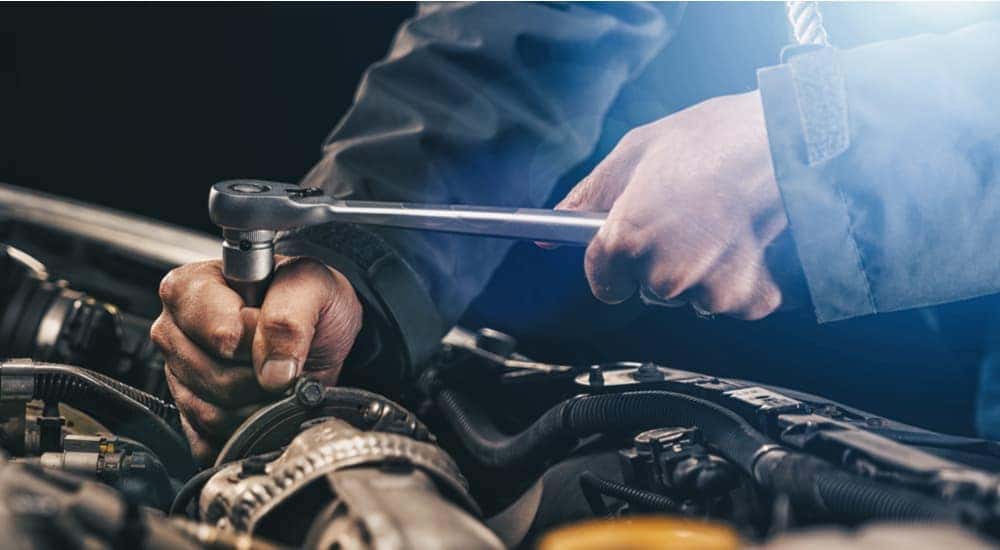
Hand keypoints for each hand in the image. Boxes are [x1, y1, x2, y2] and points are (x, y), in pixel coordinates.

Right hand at [151, 256, 361, 462]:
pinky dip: (246, 428)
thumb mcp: (312, 284)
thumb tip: (273, 370)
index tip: (274, 331)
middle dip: (262, 375)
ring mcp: (178, 373)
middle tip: (282, 357)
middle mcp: (175, 329)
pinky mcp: (188, 411)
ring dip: (259, 402)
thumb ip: (290, 316)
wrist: (322, 333)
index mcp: (192, 286)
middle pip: (214, 376)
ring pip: (213, 412)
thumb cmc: (309, 301)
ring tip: (277, 378)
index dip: (257, 339)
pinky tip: (263, 403)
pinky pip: (209, 438)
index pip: (220, 332)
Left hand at [554, 90, 804, 318]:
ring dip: (699, 272)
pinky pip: (730, 303)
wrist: (780, 139)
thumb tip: (549, 235)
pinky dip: (738, 282)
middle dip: (660, 262)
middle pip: (647, 289)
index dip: (613, 263)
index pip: (602, 281)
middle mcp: (663, 272)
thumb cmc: (708, 140)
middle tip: (684, 219)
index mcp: (626, 239)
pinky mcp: (746, 297)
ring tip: (716, 225)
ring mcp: (706, 289)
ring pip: (687, 297)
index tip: (628, 249)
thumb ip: (587, 200)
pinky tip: (742, 242)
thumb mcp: (631, 156)